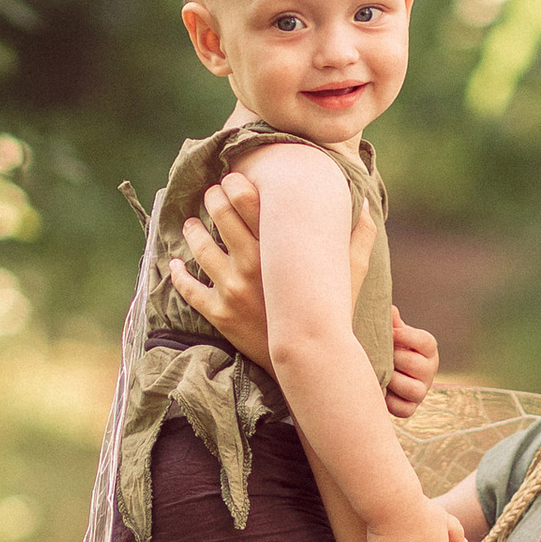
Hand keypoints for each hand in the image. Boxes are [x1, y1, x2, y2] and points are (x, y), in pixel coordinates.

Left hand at [166, 169, 375, 373]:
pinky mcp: (220, 315)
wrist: (311, 363)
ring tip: (191, 224)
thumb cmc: (333, 316)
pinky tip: (174, 265)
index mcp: (280, 251)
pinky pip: (190, 290)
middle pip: (221, 217)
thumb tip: (367, 204)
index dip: (235, 185)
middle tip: (210, 195)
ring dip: (192, 232)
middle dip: (212, 200)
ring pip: (200, 249)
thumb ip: (359, 237)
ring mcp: (233, 290)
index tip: (231, 178)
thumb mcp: (352, 275)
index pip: (249, 203)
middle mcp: (253, 265)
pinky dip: (177, 275)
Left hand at [385, 314, 439, 417]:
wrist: (385, 373)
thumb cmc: (390, 348)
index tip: (391, 333)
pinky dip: (389, 402)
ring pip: (413, 389)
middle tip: (378, 355)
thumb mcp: (393, 334)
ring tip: (378, 374)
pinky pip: (404, 409)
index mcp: (427, 349)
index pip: (425, 342)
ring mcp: (421, 391)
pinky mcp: (411, 408)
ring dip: (392, 381)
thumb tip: (389, 309)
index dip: (407, 337)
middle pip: (416, 365)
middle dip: (394, 359)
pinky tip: (380, 391)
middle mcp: (429, 370)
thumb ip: (392, 323)